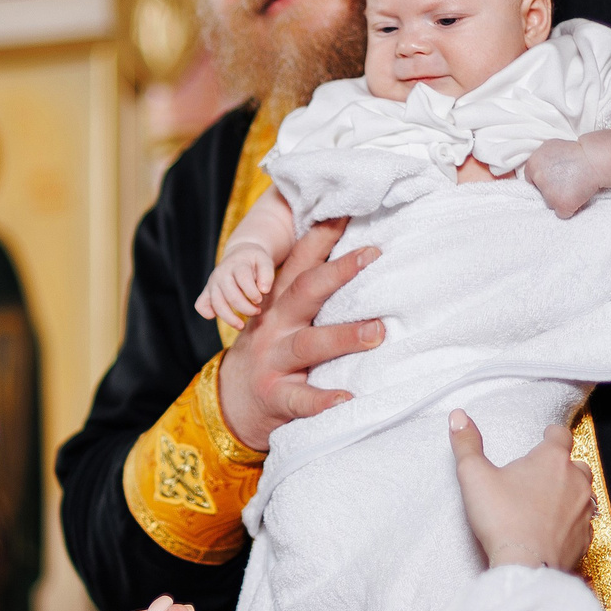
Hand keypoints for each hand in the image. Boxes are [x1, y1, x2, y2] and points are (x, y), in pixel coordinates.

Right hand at [196, 245, 275, 328]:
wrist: (239, 255)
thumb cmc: (254, 261)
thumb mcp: (264, 260)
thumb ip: (267, 274)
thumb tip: (264, 291)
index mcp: (237, 265)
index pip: (243, 279)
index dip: (253, 293)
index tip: (260, 300)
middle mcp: (222, 274)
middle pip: (231, 295)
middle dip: (246, 308)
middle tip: (257, 311)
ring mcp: (213, 283)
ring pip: (217, 303)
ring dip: (230, 318)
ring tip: (242, 325)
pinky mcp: (207, 291)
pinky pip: (200, 305)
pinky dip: (207, 313)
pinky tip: (218, 317)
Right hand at [217, 219, 382, 453]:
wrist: (232, 401)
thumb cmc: (273, 350)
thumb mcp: (282, 317)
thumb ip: (311, 293)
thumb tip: (362, 256)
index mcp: (278, 303)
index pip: (301, 262)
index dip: (322, 235)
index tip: (347, 208)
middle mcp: (274, 326)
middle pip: (304, 292)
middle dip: (338, 272)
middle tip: (374, 254)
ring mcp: (274, 362)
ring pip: (308, 344)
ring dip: (344, 336)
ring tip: (378, 331)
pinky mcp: (276, 397)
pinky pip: (301, 399)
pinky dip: (323, 400)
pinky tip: (347, 398)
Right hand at [450, 411, 592, 571]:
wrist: (525, 565)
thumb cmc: (502, 518)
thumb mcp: (475, 476)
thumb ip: (467, 444)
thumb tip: (458, 417)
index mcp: (552, 460)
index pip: (560, 435)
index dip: (552, 434)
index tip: (545, 437)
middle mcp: (575, 481)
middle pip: (576, 464)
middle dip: (562, 466)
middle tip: (541, 474)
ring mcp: (584, 510)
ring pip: (585, 494)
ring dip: (570, 493)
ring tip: (548, 501)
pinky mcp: (584, 537)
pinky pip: (583, 524)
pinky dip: (572, 523)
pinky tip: (555, 529)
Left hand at [522, 139, 600, 218]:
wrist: (595, 159)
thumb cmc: (576, 152)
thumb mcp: (551, 147)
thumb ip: (540, 161)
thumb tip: (537, 170)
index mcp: (532, 165)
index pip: (531, 180)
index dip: (543, 180)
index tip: (554, 179)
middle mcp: (538, 179)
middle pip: (540, 193)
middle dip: (551, 190)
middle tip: (566, 182)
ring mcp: (549, 194)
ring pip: (550, 204)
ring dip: (560, 199)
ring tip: (573, 187)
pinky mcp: (562, 205)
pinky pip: (562, 214)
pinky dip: (569, 209)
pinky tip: (577, 197)